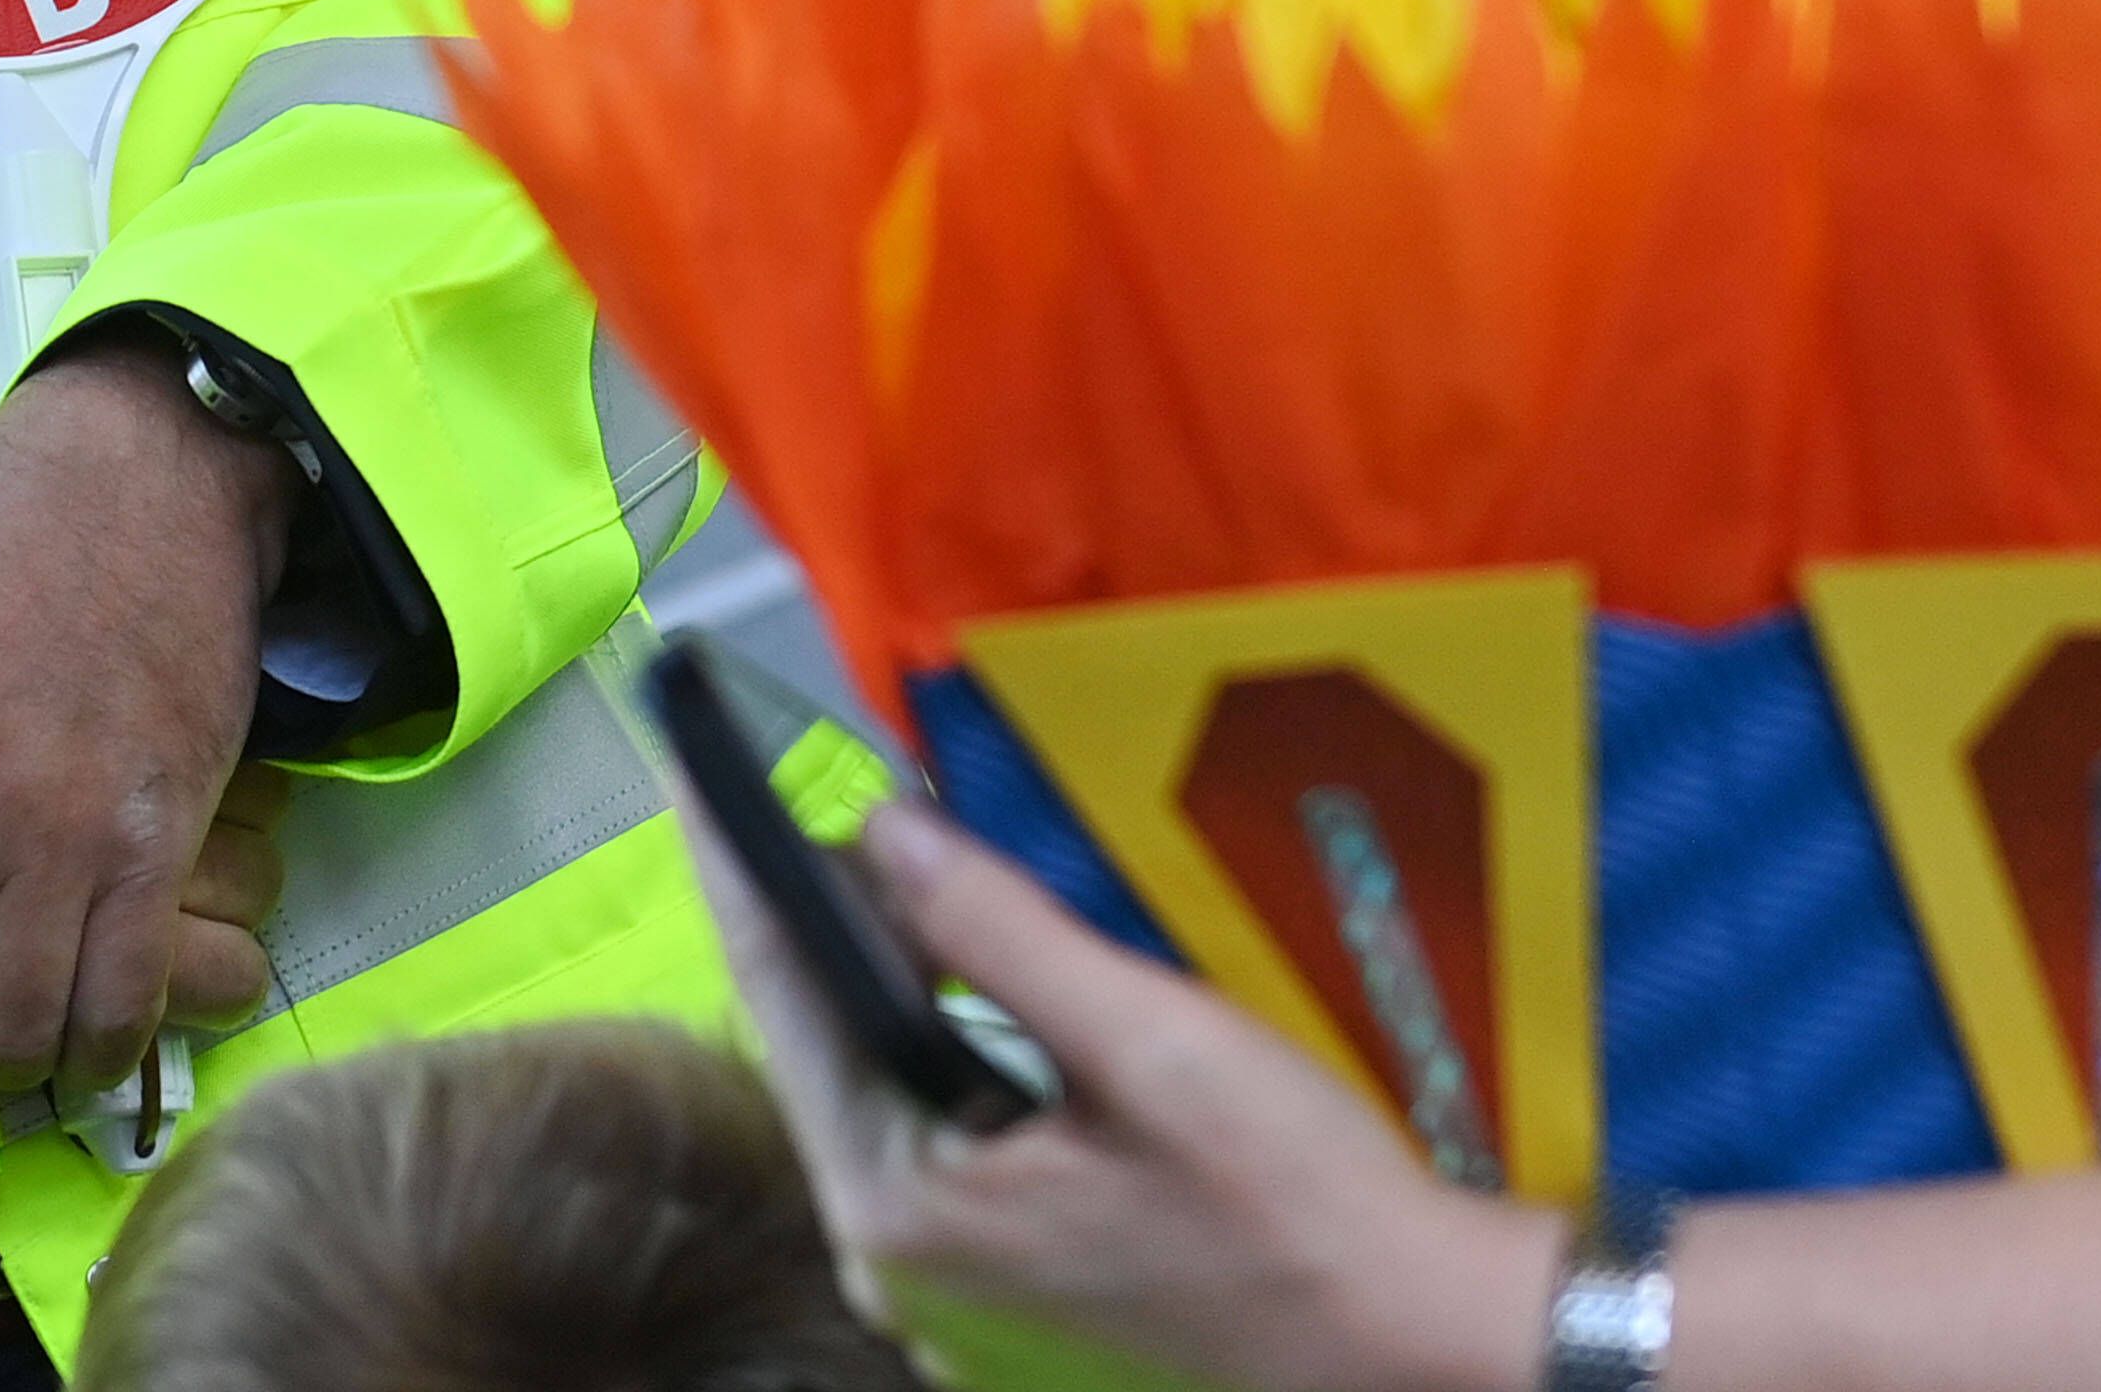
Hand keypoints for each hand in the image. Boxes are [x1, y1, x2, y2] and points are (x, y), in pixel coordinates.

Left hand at [691, 792, 1552, 1391]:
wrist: (1406, 1338)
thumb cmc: (1293, 1203)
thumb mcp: (1149, 1045)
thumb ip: (1004, 935)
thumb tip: (883, 830)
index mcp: (905, 1205)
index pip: (783, 999)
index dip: (739, 869)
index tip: (694, 767)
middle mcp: (897, 1253)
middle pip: (815, 1041)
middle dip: (799, 908)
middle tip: (767, 776)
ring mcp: (945, 1272)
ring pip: (871, 1078)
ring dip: (868, 962)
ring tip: (844, 840)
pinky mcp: (998, 1264)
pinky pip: (927, 1118)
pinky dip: (926, 1026)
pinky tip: (938, 953)